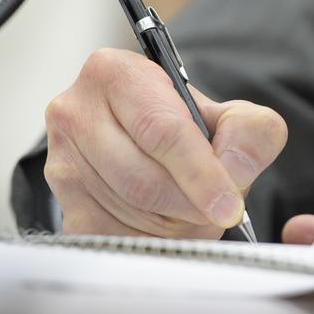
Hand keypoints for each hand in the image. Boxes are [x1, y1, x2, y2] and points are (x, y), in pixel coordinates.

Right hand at [43, 47, 286, 237]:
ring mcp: (62, 160)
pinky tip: (168, 224)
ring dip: (173, 224)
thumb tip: (235, 169)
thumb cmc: (188, 125)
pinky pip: (112, 237)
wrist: (151, 142)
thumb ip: (251, 132)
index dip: (201, 174)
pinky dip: (150, 240)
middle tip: (218, 210)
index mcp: (115, 73)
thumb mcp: (233, 116)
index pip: (160, 131)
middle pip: (142, 179)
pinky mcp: (63, 204)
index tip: (229, 204)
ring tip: (194, 211)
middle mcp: (76, 112)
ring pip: (128, 211)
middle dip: (190, 204)